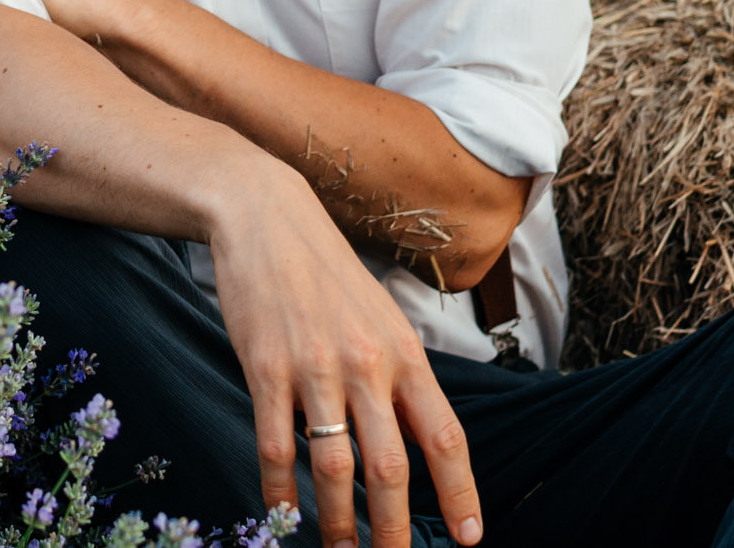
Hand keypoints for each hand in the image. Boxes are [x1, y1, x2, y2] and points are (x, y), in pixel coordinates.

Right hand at [209, 175, 483, 547]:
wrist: (266, 217)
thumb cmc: (327, 273)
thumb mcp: (381, 318)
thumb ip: (400, 377)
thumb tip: (416, 442)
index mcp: (405, 354)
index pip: (445, 438)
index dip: (460, 494)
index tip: (469, 538)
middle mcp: (367, 365)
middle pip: (391, 468)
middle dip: (394, 530)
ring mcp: (314, 368)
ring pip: (334, 466)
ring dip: (339, 522)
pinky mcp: (265, 367)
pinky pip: (275, 444)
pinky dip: (280, 490)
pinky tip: (282, 514)